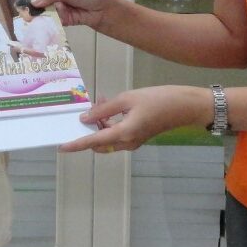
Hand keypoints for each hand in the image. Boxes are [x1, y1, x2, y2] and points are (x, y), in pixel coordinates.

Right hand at [30, 0, 116, 30]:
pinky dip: (44, 24)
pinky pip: (49, 21)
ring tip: (26, 20)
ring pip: (40, 11)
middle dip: (26, 4)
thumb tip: (33, 2)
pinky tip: (38, 27)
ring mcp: (55, 6)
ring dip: (34, 16)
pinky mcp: (59, 19)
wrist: (105, 10)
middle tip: (17, 10)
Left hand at [59, 86, 207, 153]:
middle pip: (99, 141)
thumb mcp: (127, 99)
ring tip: (102, 99)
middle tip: (90, 105)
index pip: (93, 142)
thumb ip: (104, 108)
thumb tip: (85, 118)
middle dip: (90, 127)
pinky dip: (110, 121)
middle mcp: (126, 143)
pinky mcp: (138, 136)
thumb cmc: (157, 99)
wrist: (184, 106)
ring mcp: (133, 141)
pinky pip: (117, 133)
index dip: (76, 145)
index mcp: (123, 134)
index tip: (61, 147)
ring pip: (107, 136)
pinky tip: (111, 104)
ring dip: (100, 121)